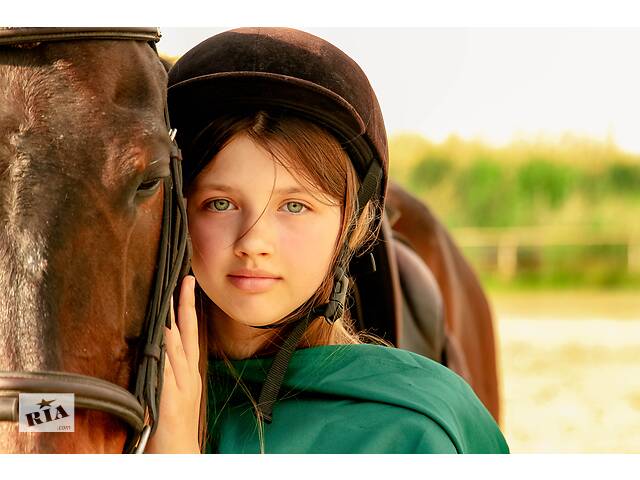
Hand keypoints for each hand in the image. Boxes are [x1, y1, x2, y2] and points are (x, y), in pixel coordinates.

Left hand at [145, 275, 201, 452]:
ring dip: (173, 321)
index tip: (186, 283)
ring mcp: (181, 385)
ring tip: (169, 296)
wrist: (179, 453)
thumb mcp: (173, 392)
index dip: (187, 307)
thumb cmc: (172, 425)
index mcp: (188, 371)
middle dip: (184, 305)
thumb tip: (156, 342)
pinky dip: (166, 351)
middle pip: (186, 332)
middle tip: (183, 279)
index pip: (189, 331)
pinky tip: (162, 335)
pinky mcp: (171, 398)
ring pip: (177, 346)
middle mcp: (187, 374)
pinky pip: (167, 369)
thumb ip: (167, 369)